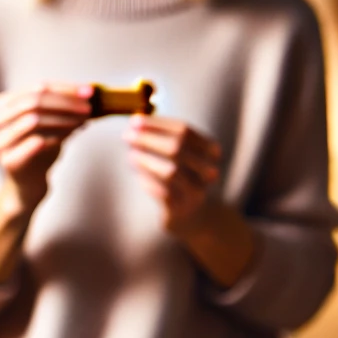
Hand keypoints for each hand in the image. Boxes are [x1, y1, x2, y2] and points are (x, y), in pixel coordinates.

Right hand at [0, 83, 92, 210]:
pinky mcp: (9, 161)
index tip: (89, 92)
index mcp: (3, 104)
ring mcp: (0, 141)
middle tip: (88, 108)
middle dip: (65, 103)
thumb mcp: (49, 120)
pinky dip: (57, 136)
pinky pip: (35, 143)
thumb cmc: (39, 146)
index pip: (37, 87)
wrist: (28, 181)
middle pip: (34, 102)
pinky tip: (72, 134)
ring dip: (63, 119)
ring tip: (83, 122)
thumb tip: (87, 91)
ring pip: (34, 119)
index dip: (65, 89)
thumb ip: (62, 104)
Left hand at [125, 116, 256, 284]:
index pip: (184, 130)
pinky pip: (163, 193)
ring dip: (147, 161)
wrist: (193, 217)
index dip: (157, 124)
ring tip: (131, 156)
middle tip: (126, 136)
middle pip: (177, 148)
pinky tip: (139, 178)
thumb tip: (133, 124)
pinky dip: (149, 182)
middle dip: (149, 139)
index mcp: (210, 151)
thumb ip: (159, 139)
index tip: (134, 121)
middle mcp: (208, 170)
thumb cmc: (181, 178)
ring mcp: (197, 191)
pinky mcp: (182, 210)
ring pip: (171, 172)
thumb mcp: (177, 156)